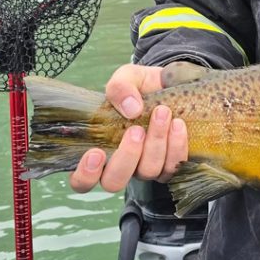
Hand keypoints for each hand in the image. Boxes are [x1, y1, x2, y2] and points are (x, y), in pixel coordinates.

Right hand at [69, 63, 189, 193]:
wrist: (172, 84)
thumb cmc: (141, 86)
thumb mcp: (127, 77)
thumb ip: (120, 87)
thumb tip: (131, 109)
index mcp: (99, 148)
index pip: (81, 180)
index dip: (86, 174)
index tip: (96, 152)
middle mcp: (120, 164)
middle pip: (114, 182)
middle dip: (126, 157)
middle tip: (136, 130)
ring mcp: (146, 168)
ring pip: (148, 171)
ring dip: (156, 143)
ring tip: (163, 113)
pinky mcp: (170, 166)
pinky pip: (173, 168)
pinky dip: (176, 146)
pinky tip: (178, 124)